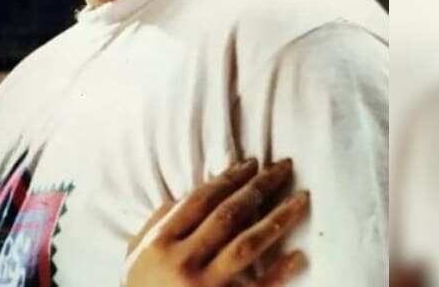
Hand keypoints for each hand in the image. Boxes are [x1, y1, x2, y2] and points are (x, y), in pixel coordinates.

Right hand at [124, 159, 308, 286]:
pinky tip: (298, 256)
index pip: (200, 200)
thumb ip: (160, 222)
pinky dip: (279, 272)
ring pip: (247, 245)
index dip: (228, 179)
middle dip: (257, 188)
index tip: (252, 163)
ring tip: (301, 200)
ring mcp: (205, 286)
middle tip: (282, 168)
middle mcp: (182, 260)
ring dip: (277, 220)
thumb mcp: (137, 253)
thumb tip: (194, 194)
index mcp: (160, 242)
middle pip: (227, 215)